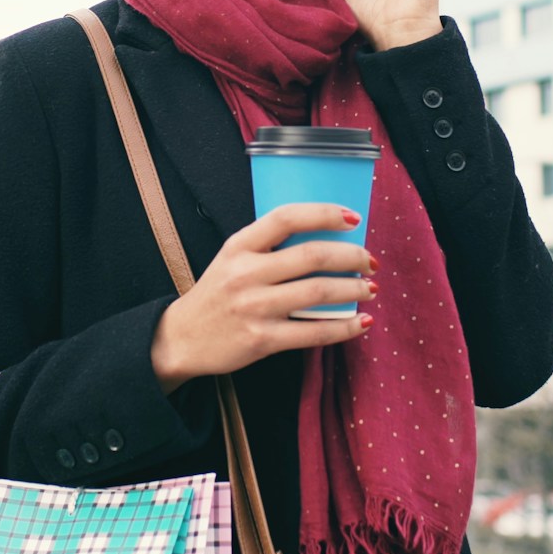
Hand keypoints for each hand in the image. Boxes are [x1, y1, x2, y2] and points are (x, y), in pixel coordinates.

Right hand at [150, 203, 377, 392]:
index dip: (324, 213)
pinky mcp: (262, 340)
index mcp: (238, 246)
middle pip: (311, 255)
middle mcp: (245, 273)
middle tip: (370, 260)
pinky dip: (345, 327)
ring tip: (370, 289)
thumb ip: (268, 247)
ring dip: (353, 289)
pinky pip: (314, 332)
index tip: (353, 217)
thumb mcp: (232, 259)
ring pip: (318, 292)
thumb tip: (326, 238)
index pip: (286, 217)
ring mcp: (254, 307)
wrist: (182, 339)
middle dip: (351, 255)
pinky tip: (362, 323)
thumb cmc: (217, 294)